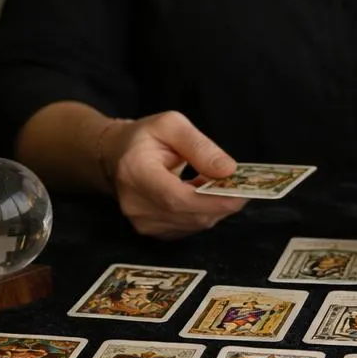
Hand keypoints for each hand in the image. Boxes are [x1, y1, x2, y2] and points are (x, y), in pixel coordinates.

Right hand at [101, 110, 245, 238]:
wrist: (115, 158)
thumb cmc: (143, 138)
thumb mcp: (171, 125)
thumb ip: (200, 146)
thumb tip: (228, 170)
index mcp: (135, 173)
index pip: (177, 197)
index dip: (213, 199)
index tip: (241, 192)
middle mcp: (136, 204)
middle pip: (190, 215)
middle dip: (222, 202)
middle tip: (241, 185)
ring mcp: (143, 223)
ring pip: (194, 224)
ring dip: (214, 207)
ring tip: (217, 184)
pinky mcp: (153, 232)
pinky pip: (189, 227)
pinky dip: (203, 212)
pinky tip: (203, 195)